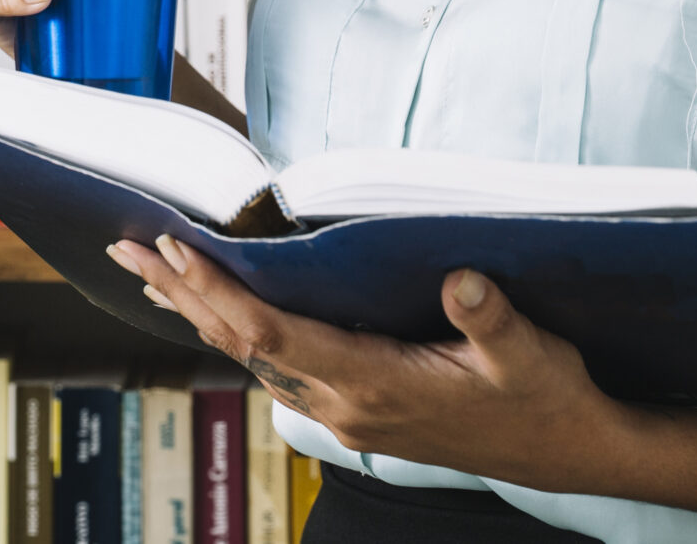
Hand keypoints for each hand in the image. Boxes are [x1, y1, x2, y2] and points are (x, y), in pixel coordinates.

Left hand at [105, 235, 630, 491]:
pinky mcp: (356, 405)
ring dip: (200, 309)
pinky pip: (276, 362)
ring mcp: (347, 409)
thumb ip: (490, 317)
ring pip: (251, 354)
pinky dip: (236, 327)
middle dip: (181, 293)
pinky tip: (218, 308)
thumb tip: (462, 277)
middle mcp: (345, 403)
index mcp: (373, 386)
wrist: (571, 452)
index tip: (174, 250)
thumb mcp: (529, 354)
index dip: (219, 290)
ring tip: (149, 270)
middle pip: (242, 342)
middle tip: (125, 246)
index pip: (272, 333)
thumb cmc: (548, 397)